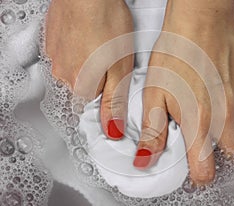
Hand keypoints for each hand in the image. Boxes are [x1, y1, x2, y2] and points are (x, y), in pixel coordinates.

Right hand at [45, 0, 133, 139]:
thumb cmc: (106, 23)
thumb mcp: (120, 69)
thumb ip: (114, 102)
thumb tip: (112, 130)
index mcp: (81, 86)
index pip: (93, 107)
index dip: (107, 96)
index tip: (113, 84)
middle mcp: (63, 74)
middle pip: (84, 88)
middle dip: (99, 79)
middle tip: (111, 60)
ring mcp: (55, 56)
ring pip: (76, 69)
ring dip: (88, 62)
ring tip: (101, 45)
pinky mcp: (53, 40)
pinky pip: (68, 53)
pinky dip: (79, 48)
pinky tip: (90, 36)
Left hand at [134, 0, 233, 184]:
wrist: (199, 22)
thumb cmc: (177, 53)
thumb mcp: (154, 94)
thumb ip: (153, 131)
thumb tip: (145, 158)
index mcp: (198, 122)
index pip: (205, 169)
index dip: (199, 175)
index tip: (195, 171)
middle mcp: (225, 117)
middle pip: (231, 153)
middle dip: (218, 151)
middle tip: (205, 135)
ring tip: (218, 114)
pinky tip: (232, 97)